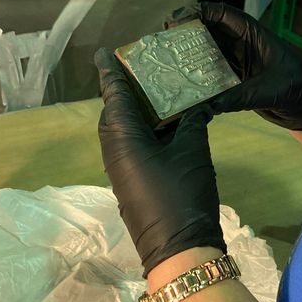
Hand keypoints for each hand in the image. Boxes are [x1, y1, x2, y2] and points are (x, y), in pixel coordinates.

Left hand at [94, 48, 224, 275]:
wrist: (179, 248)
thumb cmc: (183, 193)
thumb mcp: (193, 151)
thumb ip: (193, 122)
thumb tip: (196, 106)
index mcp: (124, 138)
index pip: (114, 96)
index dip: (110, 73)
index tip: (105, 52)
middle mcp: (116, 151)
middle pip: (115, 112)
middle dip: (124, 90)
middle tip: (142, 68)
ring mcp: (123, 168)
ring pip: (124, 130)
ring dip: (136, 110)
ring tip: (156, 89)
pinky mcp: (134, 181)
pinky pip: (133, 145)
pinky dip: (145, 129)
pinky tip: (166, 122)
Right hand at [164, 1, 301, 130]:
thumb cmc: (300, 89)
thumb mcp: (269, 91)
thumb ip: (239, 97)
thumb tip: (207, 108)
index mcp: (253, 34)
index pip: (222, 14)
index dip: (197, 12)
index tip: (174, 21)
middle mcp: (241, 44)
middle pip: (207, 30)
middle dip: (183, 33)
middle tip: (159, 43)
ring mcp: (236, 61)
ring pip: (205, 51)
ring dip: (186, 55)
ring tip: (162, 62)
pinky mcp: (234, 79)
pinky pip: (210, 73)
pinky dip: (195, 77)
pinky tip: (178, 85)